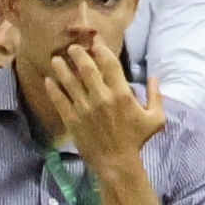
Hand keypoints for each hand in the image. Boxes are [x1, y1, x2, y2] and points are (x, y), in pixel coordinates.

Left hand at [27, 34, 157, 171]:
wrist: (117, 163)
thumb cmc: (137, 140)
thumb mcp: (155, 119)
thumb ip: (156, 95)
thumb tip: (154, 76)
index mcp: (121, 94)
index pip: (110, 64)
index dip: (101, 49)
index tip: (95, 41)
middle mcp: (101, 97)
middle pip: (86, 68)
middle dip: (78, 54)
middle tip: (73, 47)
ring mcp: (85, 108)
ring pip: (70, 82)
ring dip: (62, 68)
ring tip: (56, 59)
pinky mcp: (73, 120)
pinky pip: (60, 100)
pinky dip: (53, 89)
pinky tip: (48, 80)